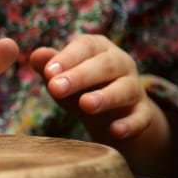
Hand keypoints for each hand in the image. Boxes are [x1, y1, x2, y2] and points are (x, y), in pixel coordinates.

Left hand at [29, 34, 156, 141]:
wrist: (108, 113)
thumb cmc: (78, 87)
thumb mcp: (61, 76)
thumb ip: (49, 66)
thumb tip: (36, 55)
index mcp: (98, 48)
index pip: (85, 46)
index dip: (67, 57)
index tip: (48, 72)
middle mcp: (120, 63)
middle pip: (105, 65)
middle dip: (80, 76)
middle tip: (56, 88)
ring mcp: (134, 87)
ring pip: (125, 89)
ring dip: (106, 97)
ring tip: (86, 105)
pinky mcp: (142, 111)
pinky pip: (141, 116)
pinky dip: (130, 124)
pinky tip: (116, 131)